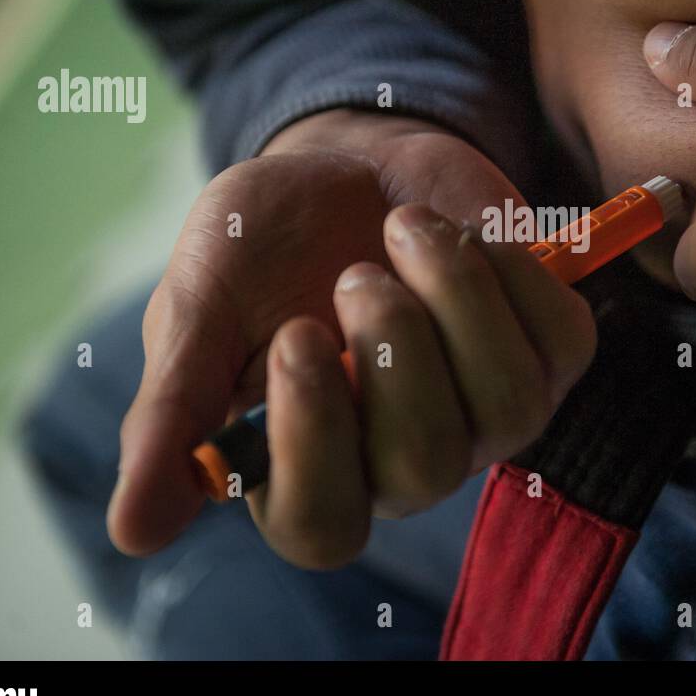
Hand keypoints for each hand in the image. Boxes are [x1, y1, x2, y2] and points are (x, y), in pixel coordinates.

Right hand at [109, 110, 594, 567]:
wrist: (344, 165)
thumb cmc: (264, 242)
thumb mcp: (201, 307)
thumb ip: (175, 407)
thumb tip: (133, 530)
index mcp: (308, 465)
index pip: (323, 527)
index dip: (313, 441)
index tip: (294, 335)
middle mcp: (403, 459)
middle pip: (424, 466)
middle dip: (394, 349)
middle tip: (355, 273)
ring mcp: (485, 412)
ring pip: (510, 409)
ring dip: (457, 299)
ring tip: (404, 230)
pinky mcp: (547, 352)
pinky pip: (562, 340)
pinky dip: (514, 271)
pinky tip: (466, 233)